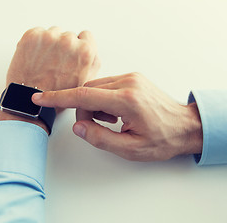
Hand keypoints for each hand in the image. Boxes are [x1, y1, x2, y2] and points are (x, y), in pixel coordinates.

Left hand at [0, 27, 100, 130]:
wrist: (29, 102)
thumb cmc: (57, 97)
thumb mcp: (86, 83)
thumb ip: (93, 63)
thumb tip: (91, 51)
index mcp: (85, 51)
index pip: (86, 35)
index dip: (79, 45)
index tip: (71, 53)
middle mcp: (69, 41)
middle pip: (68, 36)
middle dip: (63, 47)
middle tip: (56, 64)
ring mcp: (49, 37)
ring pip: (53, 33)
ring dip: (50, 44)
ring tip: (45, 63)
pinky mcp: (32, 36)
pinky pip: (37, 33)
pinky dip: (35, 43)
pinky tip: (35, 59)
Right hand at [32, 72, 202, 160]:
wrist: (185, 126)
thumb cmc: (163, 139)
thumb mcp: (130, 149)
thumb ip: (100, 138)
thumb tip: (77, 126)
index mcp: (127, 100)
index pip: (84, 95)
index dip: (58, 97)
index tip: (40, 97)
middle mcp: (128, 83)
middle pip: (87, 90)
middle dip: (83, 109)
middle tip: (97, 127)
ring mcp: (131, 77)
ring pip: (95, 86)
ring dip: (93, 104)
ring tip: (112, 121)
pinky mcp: (132, 78)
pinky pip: (105, 85)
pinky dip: (102, 99)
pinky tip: (116, 112)